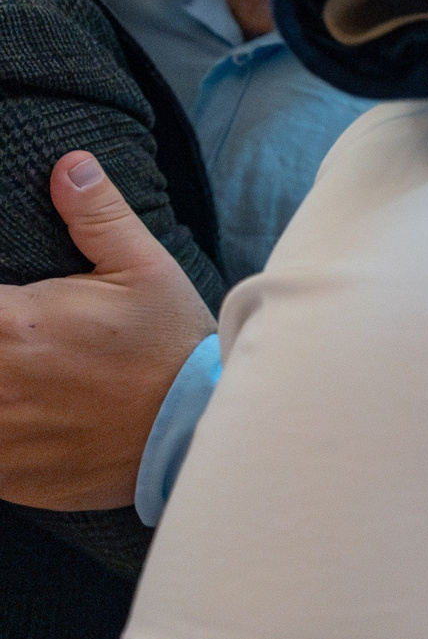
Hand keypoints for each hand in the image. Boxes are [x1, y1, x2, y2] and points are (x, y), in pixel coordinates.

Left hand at [0, 152, 216, 509]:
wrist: (196, 432)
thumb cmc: (169, 348)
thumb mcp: (146, 271)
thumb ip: (97, 216)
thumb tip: (68, 165)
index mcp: (12, 324)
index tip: (5, 306)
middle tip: (15, 340)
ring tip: (18, 375)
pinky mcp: (3, 473)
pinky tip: (20, 413)